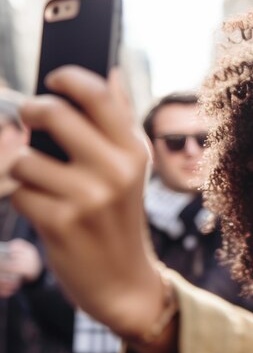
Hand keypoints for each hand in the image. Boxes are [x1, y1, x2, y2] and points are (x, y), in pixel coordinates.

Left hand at [10, 66, 162, 338]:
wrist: (125, 281)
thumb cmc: (120, 218)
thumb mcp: (132, 170)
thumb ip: (119, 120)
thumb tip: (110, 71)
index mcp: (134, 152)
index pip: (98, 95)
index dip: (67, 78)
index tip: (52, 80)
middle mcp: (116, 171)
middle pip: (53, 114)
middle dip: (31, 113)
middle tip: (31, 120)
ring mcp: (89, 198)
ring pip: (23, 157)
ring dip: (24, 169)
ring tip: (44, 183)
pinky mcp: (62, 224)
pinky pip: (17, 191)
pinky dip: (23, 197)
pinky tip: (44, 209)